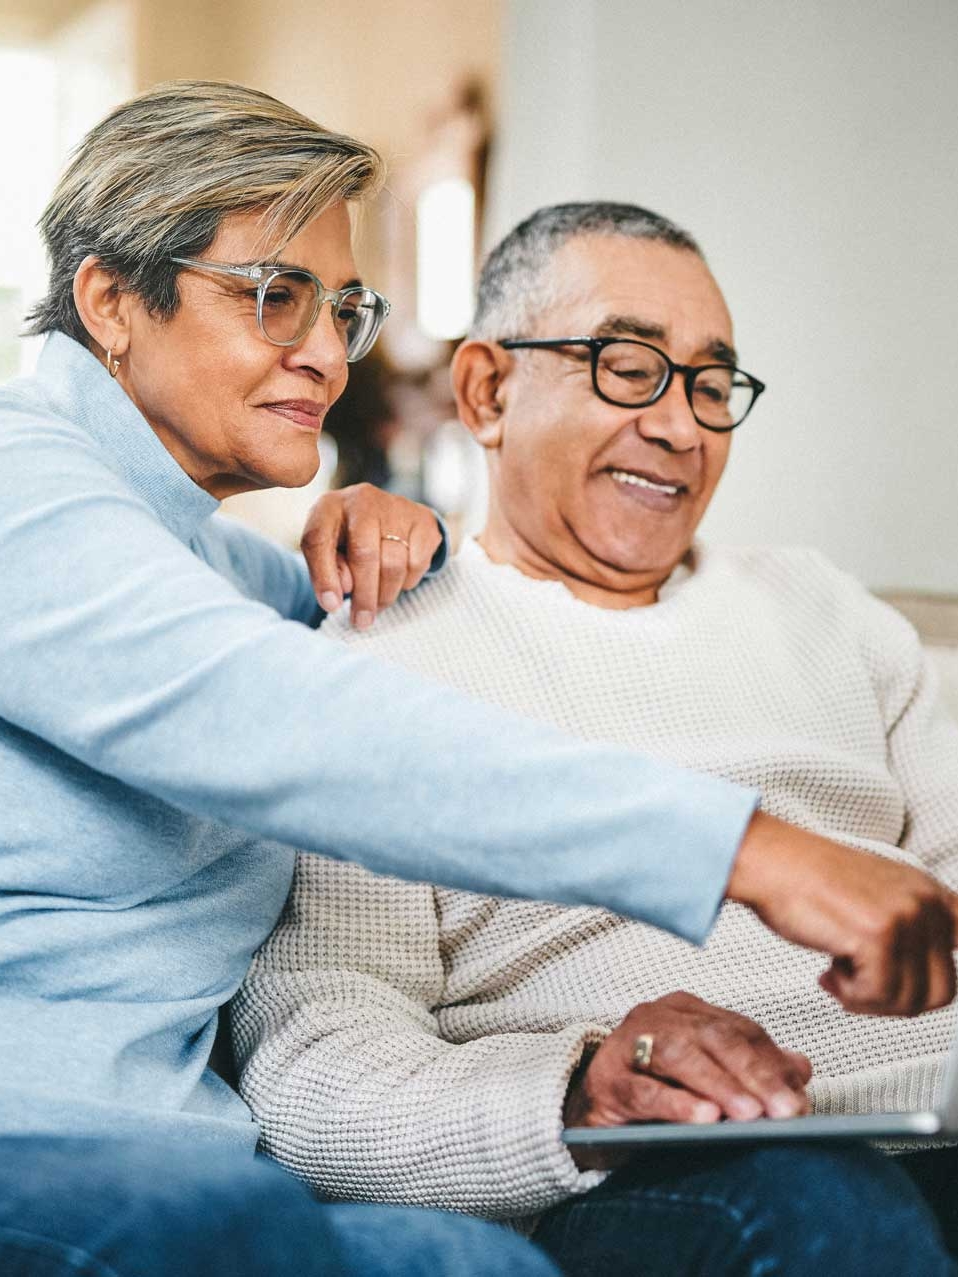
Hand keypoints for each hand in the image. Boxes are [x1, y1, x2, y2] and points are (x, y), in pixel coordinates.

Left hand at [300, 484, 442, 628]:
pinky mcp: (423, 519)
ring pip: (394, 564)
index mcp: (329, 507)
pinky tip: (397, 580)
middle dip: (365, 596)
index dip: (324, 577)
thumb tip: (335, 600)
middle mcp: (362, 500)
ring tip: (378, 604)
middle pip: (365, 556)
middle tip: (362, 621)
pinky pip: (418, 563)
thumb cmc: (347, 539)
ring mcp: (396, 507)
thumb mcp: (327, 551)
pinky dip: (407, 581)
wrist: (385, 515)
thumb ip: (325, 572)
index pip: (318, 540)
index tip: (332, 607)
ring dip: (386, 594)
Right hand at [564, 991, 810, 1169]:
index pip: (738, 1030)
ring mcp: (628, 1043)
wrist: (594, 1113)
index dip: (772, 1063)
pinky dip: (677, 1103)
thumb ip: (752, 1069)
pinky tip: (704, 1118)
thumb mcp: (708, 1081)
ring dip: (720, 1085)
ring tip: (751, 1114)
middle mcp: (657, 1016)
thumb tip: (801, 1069)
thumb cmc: (655, 1091)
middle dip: (755, 1074)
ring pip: (680, 1055)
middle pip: (714, 1038)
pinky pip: (645, 1089)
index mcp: (687, 1011)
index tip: (800, 1099)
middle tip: (786, 1110)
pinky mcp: (607, 1079)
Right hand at [728, 811, 957, 1015]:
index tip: (908, 978)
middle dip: (897, 1002)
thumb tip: (928, 978)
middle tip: (863, 990)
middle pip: (944, 991)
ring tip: (841, 977)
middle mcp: (924, 902)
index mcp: (930, 893)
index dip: (938, 974)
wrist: (772, 863)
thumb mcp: (879, 896)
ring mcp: (905, 917)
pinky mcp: (878, 934)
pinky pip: (878, 996)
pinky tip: (830, 973)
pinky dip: (850, 996)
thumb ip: (911, 927)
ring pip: (911, 1001)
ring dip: (869, 1001)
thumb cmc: (810, 882)